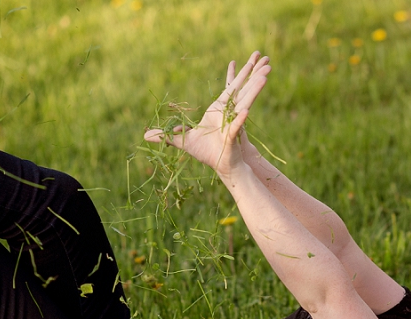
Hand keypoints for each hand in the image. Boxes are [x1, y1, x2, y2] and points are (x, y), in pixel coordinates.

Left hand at [144, 52, 270, 178]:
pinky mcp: (232, 137)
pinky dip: (240, 120)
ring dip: (254, 90)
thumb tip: (145, 134)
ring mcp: (234, 123)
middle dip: (252, 75)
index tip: (237, 60)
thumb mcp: (183, 141)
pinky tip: (245, 111)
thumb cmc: (206, 152)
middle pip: (242, 90)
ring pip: (246, 103)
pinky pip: (236, 127)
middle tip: (264, 59)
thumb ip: (167, 135)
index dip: (235, 74)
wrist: (222, 166)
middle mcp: (230, 113)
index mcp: (219, 109)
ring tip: (265, 76)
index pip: (230, 88)